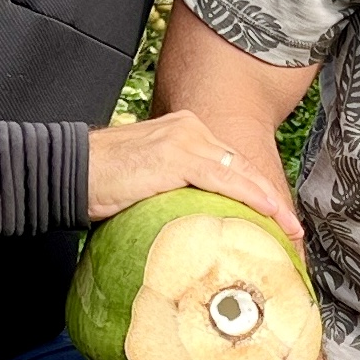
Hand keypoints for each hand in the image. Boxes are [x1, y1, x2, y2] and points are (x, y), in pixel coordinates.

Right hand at [89, 111, 299, 234]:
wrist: (66, 171)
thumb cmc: (98, 182)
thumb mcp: (146, 181)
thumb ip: (173, 190)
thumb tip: (192, 222)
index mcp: (184, 131)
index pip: (230, 165)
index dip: (257, 193)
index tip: (277, 220)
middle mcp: (189, 128)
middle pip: (242, 167)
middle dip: (271, 199)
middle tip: (294, 230)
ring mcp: (184, 139)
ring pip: (241, 173)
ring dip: (270, 203)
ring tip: (291, 230)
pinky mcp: (177, 156)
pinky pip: (225, 180)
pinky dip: (252, 199)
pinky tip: (270, 214)